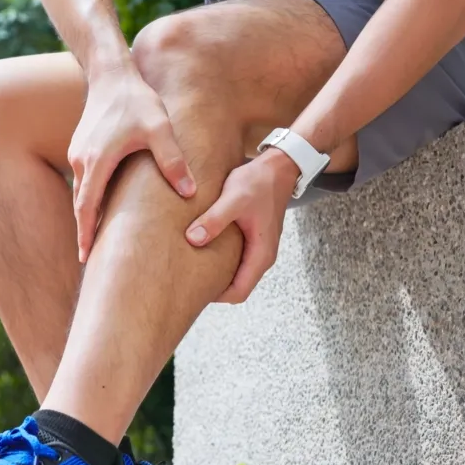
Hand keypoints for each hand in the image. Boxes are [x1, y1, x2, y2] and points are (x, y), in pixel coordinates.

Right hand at [70, 69, 195, 262]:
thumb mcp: (160, 129)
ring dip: (87, 215)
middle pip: (80, 205)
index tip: (85, 258)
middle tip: (88, 260)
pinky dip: (89, 198)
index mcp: (97, 161)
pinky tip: (101, 208)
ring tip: (96, 239)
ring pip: (81, 192)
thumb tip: (190, 192)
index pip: (87, 208)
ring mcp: (78, 153)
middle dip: (84, 232)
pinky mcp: (82, 147)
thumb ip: (174, 161)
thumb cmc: (136, 100)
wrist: (111, 73)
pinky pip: (84, 180)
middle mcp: (82, 160)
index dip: (87, 234)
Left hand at [183, 150, 297, 303]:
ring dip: (217, 275)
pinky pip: (236, 260)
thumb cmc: (259, 182)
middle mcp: (262, 256)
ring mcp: (258, 248)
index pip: (239, 292)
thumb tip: (193, 239)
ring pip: (236, 274)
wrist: (278, 167)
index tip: (193, 291)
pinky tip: (202, 250)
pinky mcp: (252, 239)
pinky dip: (221, 261)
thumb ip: (214, 220)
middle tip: (187, 284)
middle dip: (214, 289)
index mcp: (261, 254)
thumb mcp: (233, 199)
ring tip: (191, 268)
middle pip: (236, 287)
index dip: (216, 297)